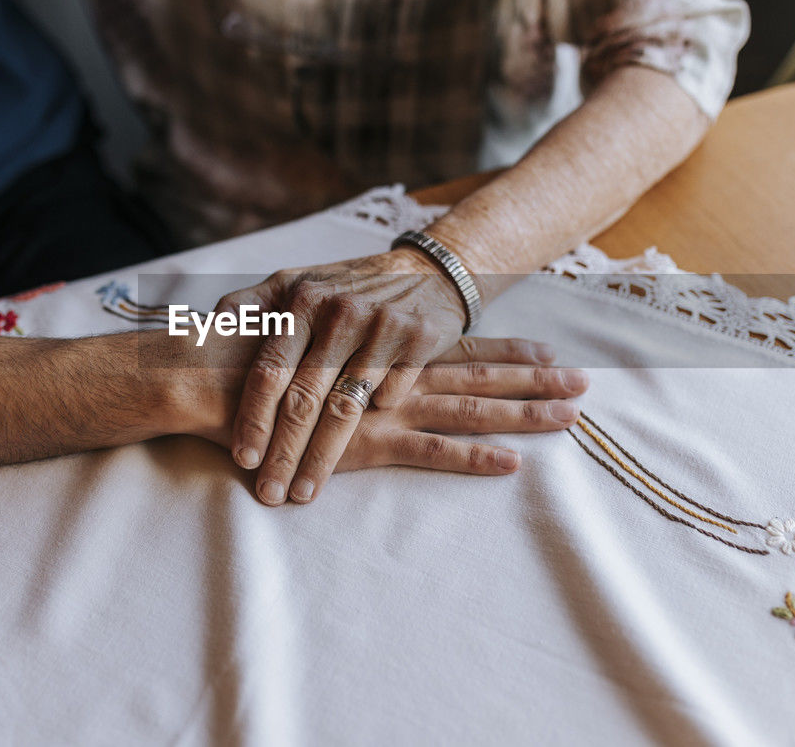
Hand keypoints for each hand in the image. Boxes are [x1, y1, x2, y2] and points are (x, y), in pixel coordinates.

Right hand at [173, 332, 586, 503]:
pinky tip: (512, 464)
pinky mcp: (367, 442)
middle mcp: (392, 370)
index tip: (550, 352)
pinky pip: (431, 451)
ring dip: (522, 414)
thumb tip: (346, 335)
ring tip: (570, 419)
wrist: (209, 374)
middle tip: (584, 384)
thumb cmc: (248, 351)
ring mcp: (384, 405)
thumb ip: (328, 335)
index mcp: (380, 346)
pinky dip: (472, 458)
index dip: (505, 351)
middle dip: (533, 382)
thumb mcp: (297, 329)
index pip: (457, 347)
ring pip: (468, 408)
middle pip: (477, 375)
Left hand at [216, 248, 487, 501]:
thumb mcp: (295, 281)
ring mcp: (381, 325)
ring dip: (323, 457)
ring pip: (345, 407)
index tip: (242, 459)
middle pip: (304, 398)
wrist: (425, 268)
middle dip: (283, 452)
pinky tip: (360, 452)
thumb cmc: (347, 285)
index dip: (254, 418)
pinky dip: (375, 423)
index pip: (270, 370)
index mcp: (302, 300)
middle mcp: (340, 312)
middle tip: (269, 493)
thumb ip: (250, 304)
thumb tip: (203, 328)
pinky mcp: (418, 339)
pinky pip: (390, 395)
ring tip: (304, 491)